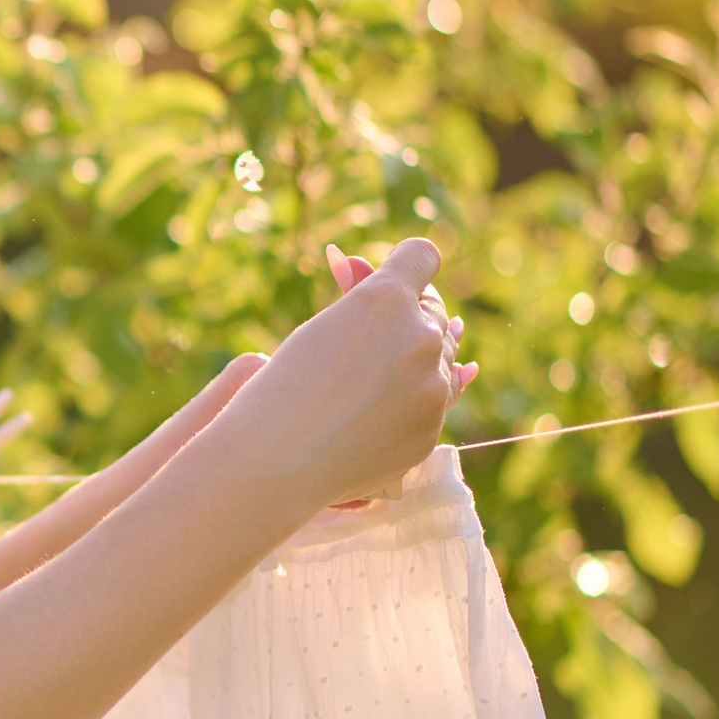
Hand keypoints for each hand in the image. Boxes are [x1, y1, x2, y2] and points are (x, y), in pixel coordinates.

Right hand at [218, 238, 459, 506]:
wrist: (276, 460)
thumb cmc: (283, 386)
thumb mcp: (318, 327)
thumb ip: (354, 293)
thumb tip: (359, 263)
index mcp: (387, 299)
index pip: (421, 257)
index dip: (407, 265)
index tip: (397, 276)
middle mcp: (419, 337)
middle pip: (435, 313)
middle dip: (411, 319)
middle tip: (373, 336)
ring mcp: (431, 389)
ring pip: (442, 361)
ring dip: (416, 362)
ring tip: (369, 380)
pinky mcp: (431, 431)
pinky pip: (434, 405)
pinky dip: (412, 404)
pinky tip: (375, 410)